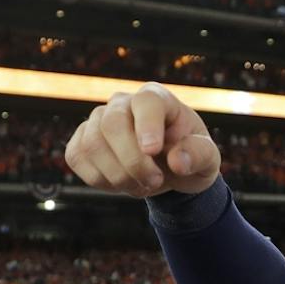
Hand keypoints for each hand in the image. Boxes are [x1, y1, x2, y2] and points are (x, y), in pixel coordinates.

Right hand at [65, 83, 221, 197]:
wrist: (170, 170)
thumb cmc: (189, 156)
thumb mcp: (207, 159)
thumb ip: (199, 155)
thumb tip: (178, 161)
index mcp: (157, 98)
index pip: (146, 101)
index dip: (147, 125)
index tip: (153, 151)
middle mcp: (123, 103)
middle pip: (112, 123)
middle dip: (132, 161)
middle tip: (155, 181)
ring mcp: (98, 120)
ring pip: (92, 144)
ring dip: (118, 175)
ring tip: (143, 185)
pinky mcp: (80, 141)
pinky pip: (76, 157)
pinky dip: (99, 179)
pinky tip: (121, 182)